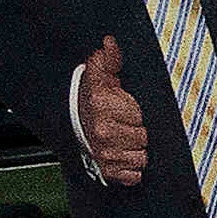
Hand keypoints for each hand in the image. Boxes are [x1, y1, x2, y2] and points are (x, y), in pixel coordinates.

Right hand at [75, 40, 149, 187]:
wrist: (72, 125)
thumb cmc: (92, 100)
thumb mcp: (101, 76)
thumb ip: (109, 59)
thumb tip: (109, 41)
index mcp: (103, 108)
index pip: (141, 119)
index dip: (136, 115)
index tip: (124, 111)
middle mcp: (102, 132)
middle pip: (143, 139)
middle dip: (137, 133)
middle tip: (123, 127)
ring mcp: (103, 154)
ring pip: (141, 158)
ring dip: (136, 151)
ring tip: (122, 141)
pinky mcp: (106, 172)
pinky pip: (134, 176)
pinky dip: (131, 170)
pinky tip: (122, 158)